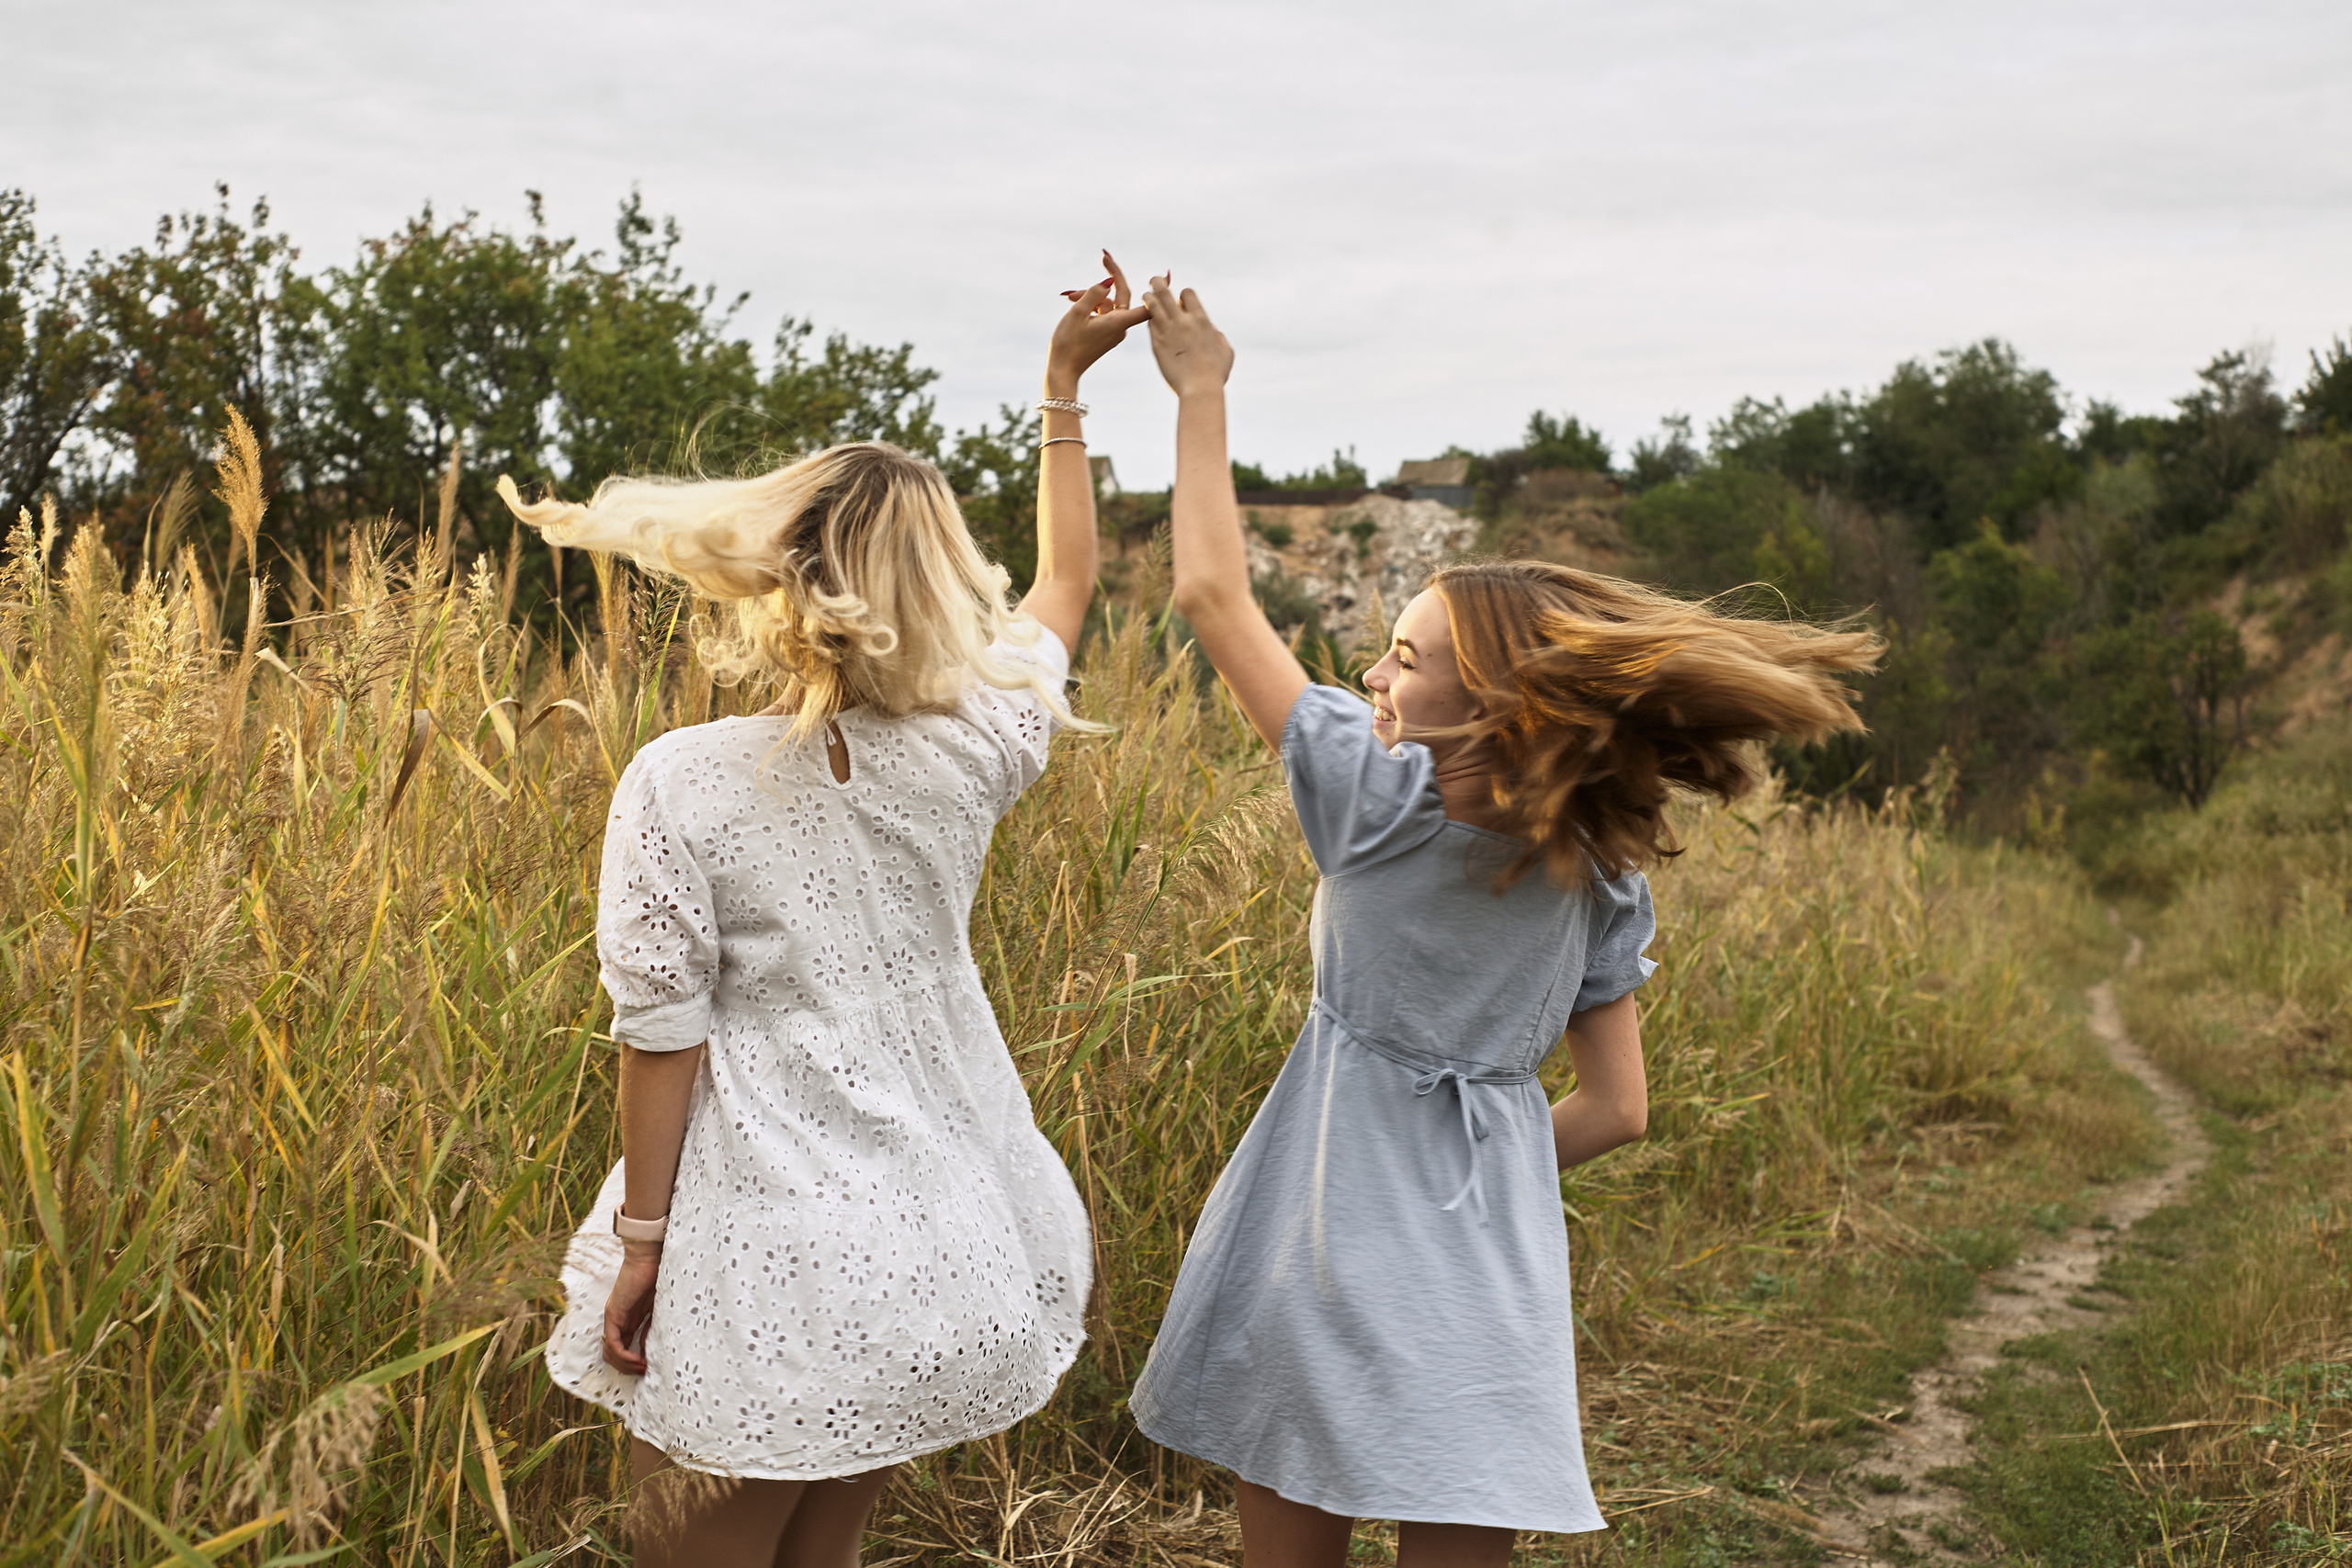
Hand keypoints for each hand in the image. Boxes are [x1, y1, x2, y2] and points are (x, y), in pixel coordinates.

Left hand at [601, 1246, 660, 1375]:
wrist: (650, 1254)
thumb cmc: (659, 1274)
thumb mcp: (660, 1308)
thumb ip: (654, 1326)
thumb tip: (650, 1349)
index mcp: (629, 1318)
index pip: (623, 1348)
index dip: (634, 1363)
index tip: (650, 1368)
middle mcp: (618, 1320)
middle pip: (613, 1355)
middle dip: (628, 1368)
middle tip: (646, 1373)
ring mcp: (613, 1317)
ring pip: (610, 1353)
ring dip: (625, 1365)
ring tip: (642, 1368)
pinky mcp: (613, 1313)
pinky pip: (612, 1343)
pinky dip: (623, 1356)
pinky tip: (637, 1360)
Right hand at [1046, 251, 1149, 392]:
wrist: (1062, 370)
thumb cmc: (1068, 342)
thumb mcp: (1077, 312)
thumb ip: (1094, 293)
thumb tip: (1109, 281)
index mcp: (1119, 322)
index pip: (1146, 304)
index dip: (1156, 290)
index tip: (1165, 275)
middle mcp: (1120, 327)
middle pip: (1121, 297)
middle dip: (1108, 280)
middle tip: (1104, 257)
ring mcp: (1113, 332)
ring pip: (1108, 304)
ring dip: (1091, 296)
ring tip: (1070, 298)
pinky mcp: (1106, 335)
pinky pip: (1103, 313)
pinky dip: (1091, 306)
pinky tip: (1075, 304)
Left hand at [1143, 273, 1233, 399]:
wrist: (1199, 389)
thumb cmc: (1215, 374)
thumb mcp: (1226, 352)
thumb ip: (1218, 336)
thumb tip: (1212, 329)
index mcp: (1201, 320)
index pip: (1187, 293)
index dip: (1183, 295)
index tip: (1183, 304)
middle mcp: (1183, 321)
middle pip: (1164, 291)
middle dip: (1158, 283)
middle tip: (1154, 282)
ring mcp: (1167, 331)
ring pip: (1151, 304)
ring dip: (1148, 298)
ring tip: (1147, 297)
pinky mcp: (1156, 344)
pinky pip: (1150, 324)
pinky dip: (1150, 320)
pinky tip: (1152, 321)